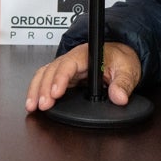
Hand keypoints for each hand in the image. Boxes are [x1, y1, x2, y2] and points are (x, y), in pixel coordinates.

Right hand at [25, 42, 141, 111]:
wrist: (119, 55)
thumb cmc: (120, 59)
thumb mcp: (128, 70)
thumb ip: (123, 84)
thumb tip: (119, 97)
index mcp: (86, 54)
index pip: (69, 64)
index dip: (60, 78)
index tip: (56, 93)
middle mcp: (72, 59)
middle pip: (52, 70)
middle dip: (44, 88)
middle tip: (43, 105)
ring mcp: (66, 67)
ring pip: (44, 73)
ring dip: (36, 89)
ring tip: (32, 105)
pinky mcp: (63, 76)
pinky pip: (45, 79)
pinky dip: (36, 89)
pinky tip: (33, 101)